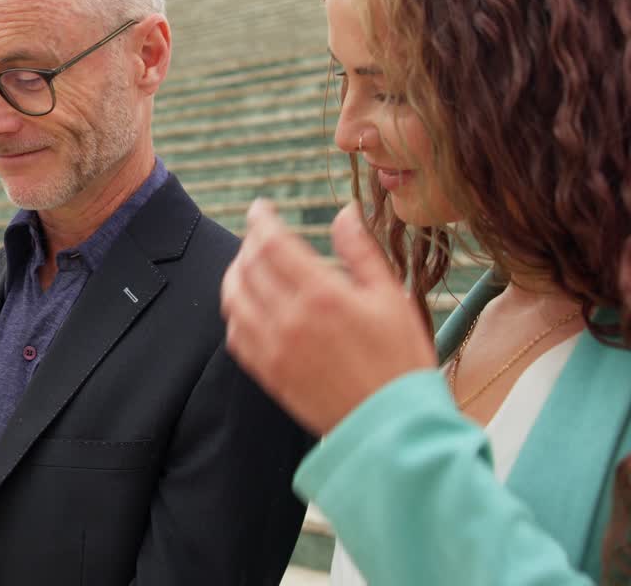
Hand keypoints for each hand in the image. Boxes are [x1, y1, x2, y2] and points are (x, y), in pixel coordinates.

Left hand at [220, 199, 434, 434]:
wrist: (392, 426)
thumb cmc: (400, 359)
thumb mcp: (392, 297)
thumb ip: (361, 251)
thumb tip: (344, 211)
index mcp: (322, 295)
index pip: (272, 243)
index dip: (260, 220)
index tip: (261, 208)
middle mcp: (290, 320)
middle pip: (248, 267)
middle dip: (249, 243)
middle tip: (260, 235)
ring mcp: (274, 349)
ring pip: (234, 299)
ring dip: (236, 274)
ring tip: (249, 265)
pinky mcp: (268, 374)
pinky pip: (235, 335)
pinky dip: (235, 311)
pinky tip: (248, 305)